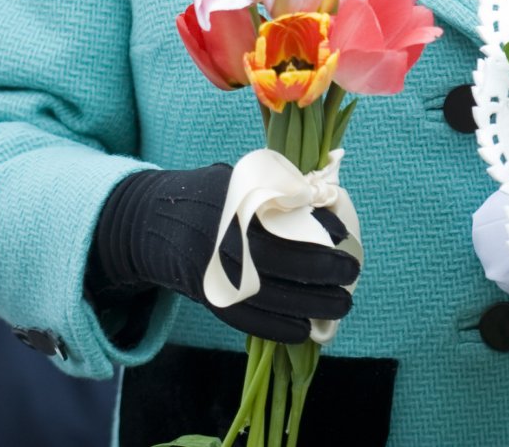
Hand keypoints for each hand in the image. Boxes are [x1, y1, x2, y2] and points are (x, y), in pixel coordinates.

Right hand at [90, 163, 359, 343]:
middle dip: (326, 269)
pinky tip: (305, 329)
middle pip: (287, 261)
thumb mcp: (242, 179)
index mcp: (240, 204)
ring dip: (313, 304)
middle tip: (352, 272)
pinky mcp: (213, 298)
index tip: (344, 234)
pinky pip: (250, 321)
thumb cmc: (213, 197)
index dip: (322, 228)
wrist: (156, 223)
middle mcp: (230, 240)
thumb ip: (277, 187)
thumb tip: (325, 198)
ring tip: (342, 304)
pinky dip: (280, 328)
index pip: (290, 218)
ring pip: (273, 296)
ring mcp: (220, 272)